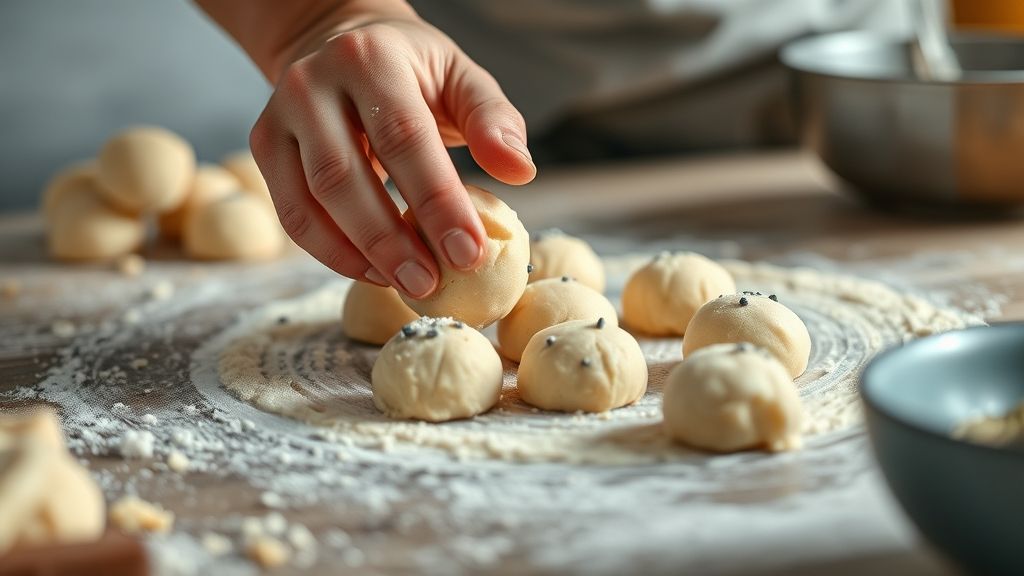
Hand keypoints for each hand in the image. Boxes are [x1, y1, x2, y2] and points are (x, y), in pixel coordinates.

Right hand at [249, 15, 536, 298]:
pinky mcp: (264, 147)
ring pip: (310, 202)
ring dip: (359, 255)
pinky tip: (372, 271)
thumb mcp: (462, 78)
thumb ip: (494, 121)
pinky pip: (292, 214)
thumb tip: (520, 172)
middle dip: (391, 241)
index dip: (436, 201)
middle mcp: (312, 84)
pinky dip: (331, 253)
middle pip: (345, 177)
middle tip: (431, 284)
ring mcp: (279, 115)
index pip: (404, 138)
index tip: (469, 252)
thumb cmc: (414, 70)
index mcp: (370, 59)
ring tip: (407, 285)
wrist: (341, 40)